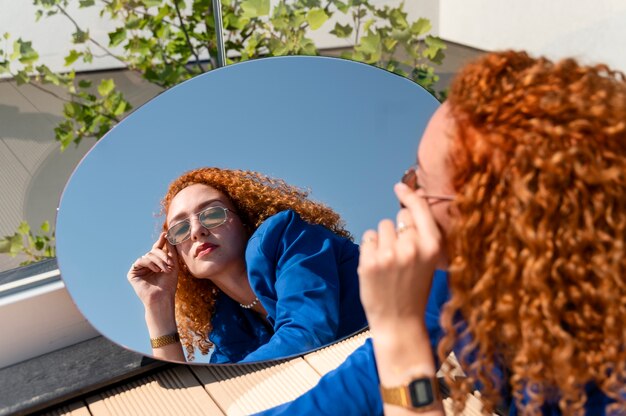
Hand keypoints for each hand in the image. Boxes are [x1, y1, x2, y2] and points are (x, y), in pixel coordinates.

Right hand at [127, 232, 179, 307]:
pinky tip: (155, 270)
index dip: (161, 241)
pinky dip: (149, 263)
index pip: (157, 249)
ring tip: (165, 269)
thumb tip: (168, 235)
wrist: (162, 296)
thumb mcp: (173, 264)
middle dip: (162, 255)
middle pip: (153, 251)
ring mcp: (139, 269)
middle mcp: (147, 265)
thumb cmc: (169, 283)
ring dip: (158, 260)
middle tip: (169, 263)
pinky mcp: (132, 273)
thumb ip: (170, 250)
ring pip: (147, 255)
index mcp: (156, 263)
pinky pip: (140, 261)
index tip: (165, 234)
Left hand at [358, 182, 443, 331]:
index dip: (409, 195)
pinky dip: (370, 249)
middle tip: (400, 254)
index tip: (399, 186)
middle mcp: (411, 248)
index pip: (419, 208)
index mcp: (432, 247)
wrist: (399, 322)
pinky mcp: (368, 263)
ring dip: (383, 239)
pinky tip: (377, 267)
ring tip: (389, 263)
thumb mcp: (429, 261)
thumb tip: (409, 201)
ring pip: (382, 227)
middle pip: (399, 217)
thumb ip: (422, 234)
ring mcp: (388, 255)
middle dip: (398, 229)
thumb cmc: (415, 289)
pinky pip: (368, 238)